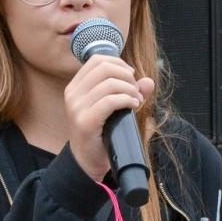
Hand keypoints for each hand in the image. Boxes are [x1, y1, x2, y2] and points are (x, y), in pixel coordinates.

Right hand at [65, 54, 153, 179]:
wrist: (87, 161)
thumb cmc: (101, 132)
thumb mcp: (115, 109)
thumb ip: (131, 92)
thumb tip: (148, 81)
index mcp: (76, 87)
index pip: (96, 60)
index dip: (119, 63)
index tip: (131, 76)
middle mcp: (72, 94)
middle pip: (104, 68)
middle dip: (127, 76)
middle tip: (136, 91)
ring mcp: (77, 107)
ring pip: (109, 84)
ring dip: (130, 90)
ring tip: (136, 101)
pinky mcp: (85, 121)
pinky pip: (110, 101)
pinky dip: (127, 100)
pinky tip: (133, 106)